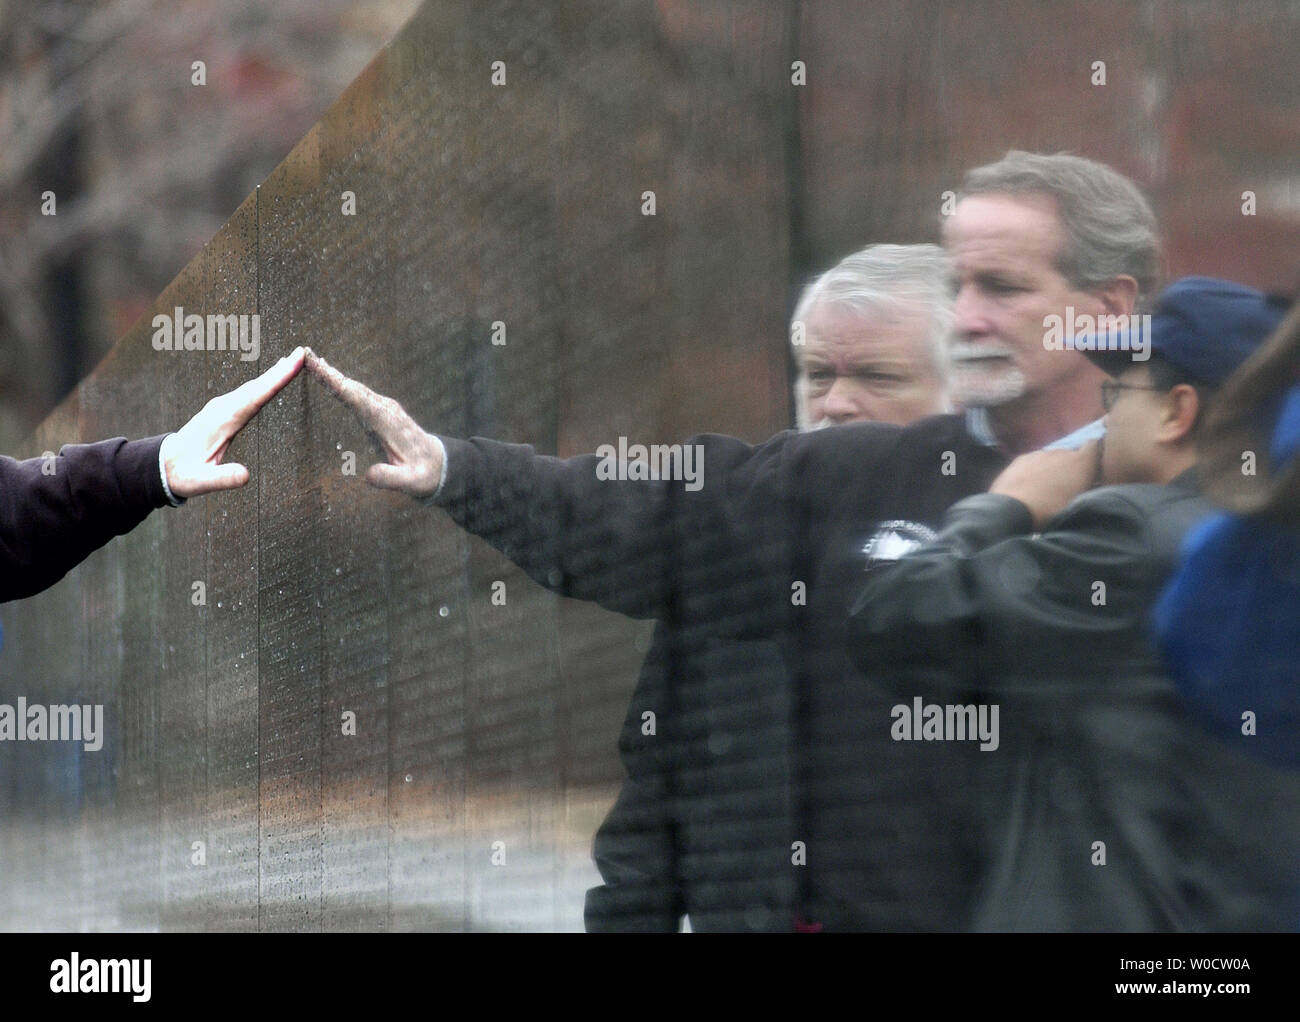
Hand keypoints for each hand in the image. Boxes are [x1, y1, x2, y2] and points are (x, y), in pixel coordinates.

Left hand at [160, 347, 304, 497]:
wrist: (164, 464)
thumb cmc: (183, 473)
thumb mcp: (199, 481)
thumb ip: (222, 479)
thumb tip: (246, 476)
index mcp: (222, 421)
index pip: (255, 397)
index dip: (276, 380)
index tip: (293, 363)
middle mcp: (222, 409)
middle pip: (256, 387)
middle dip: (279, 371)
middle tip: (300, 354)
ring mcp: (221, 407)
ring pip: (252, 387)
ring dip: (273, 375)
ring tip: (292, 362)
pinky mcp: (223, 410)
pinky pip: (248, 392)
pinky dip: (263, 383)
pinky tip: (271, 379)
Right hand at [304, 348, 443, 498]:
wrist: (441, 465)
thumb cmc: (424, 474)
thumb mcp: (411, 482)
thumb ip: (390, 479)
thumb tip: (368, 475)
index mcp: (387, 422)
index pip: (357, 398)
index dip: (336, 382)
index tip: (318, 366)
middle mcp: (386, 410)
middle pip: (353, 387)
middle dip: (329, 372)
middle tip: (306, 355)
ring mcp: (386, 408)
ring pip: (356, 388)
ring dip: (334, 375)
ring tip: (314, 362)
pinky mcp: (384, 411)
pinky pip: (360, 394)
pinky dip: (344, 384)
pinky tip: (334, 379)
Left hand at [988, 438, 1102, 528]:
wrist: (1013, 508)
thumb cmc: (1053, 509)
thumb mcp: (1079, 502)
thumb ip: (1087, 487)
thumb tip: (1088, 483)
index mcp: (1081, 461)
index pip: (1094, 446)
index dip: (1093, 455)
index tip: (1090, 468)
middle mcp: (1061, 452)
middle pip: (1069, 455)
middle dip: (1069, 467)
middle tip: (1064, 487)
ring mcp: (1039, 453)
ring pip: (1049, 459)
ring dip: (1050, 469)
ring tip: (1043, 490)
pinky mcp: (1021, 458)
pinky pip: (1032, 462)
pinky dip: (1033, 470)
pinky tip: (1027, 486)